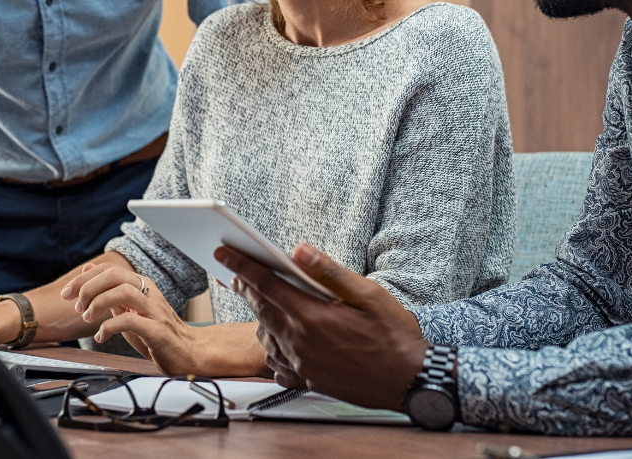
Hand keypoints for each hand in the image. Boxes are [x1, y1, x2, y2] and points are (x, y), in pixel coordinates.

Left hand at [60, 262, 205, 374]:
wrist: (189, 352)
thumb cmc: (157, 333)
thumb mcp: (130, 310)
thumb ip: (110, 293)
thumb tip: (88, 271)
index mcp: (142, 285)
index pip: (109, 269)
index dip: (84, 278)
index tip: (67, 293)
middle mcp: (149, 293)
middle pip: (115, 275)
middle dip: (88, 287)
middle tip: (76, 305)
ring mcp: (154, 310)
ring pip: (123, 292)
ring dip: (99, 303)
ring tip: (88, 318)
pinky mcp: (157, 331)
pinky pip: (130, 321)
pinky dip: (109, 327)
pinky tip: (101, 336)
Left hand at [215, 242, 429, 410]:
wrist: (409, 380)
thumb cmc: (393, 335)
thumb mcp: (367, 294)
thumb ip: (329, 272)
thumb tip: (299, 250)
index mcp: (311, 317)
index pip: (265, 285)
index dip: (241, 265)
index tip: (223, 252)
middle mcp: (300, 343)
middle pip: (261, 309)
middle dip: (247, 288)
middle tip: (238, 273)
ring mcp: (302, 365)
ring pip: (266, 336)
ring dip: (262, 317)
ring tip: (269, 303)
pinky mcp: (308, 381)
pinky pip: (277, 362)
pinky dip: (274, 346)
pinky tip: (284, 337)